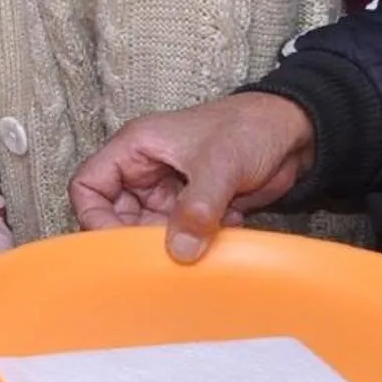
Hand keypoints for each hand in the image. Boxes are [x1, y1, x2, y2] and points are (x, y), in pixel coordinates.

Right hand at [68, 91, 315, 262]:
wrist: (294, 134)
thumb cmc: (249, 128)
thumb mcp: (220, 165)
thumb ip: (197, 208)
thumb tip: (178, 252)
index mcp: (134, 149)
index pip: (88, 185)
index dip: (93, 216)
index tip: (116, 244)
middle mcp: (144, 171)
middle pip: (115, 214)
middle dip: (137, 236)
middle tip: (164, 253)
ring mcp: (168, 192)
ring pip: (148, 230)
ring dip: (173, 242)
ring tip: (202, 239)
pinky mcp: (192, 208)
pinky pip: (180, 235)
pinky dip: (198, 241)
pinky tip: (226, 227)